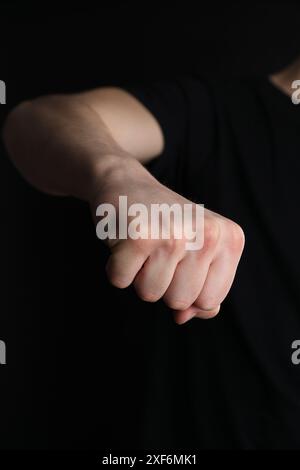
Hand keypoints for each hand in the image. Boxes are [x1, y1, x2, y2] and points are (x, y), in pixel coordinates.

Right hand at [90, 157, 244, 323]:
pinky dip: (116, 267)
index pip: (211, 301)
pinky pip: (121, 281)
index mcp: (228, 239)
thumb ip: (203, 290)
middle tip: (157, 250)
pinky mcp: (138, 236)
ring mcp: (172, 234)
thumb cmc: (164, 224)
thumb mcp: (196, 252)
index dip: (189, 289)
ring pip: (150, 294)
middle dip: (163, 283)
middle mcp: (207, 235)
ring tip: (143, 245)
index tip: (180, 260)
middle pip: (180, 301)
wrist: (127, 183)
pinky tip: (124, 241)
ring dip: (139, 275)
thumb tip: (184, 317)